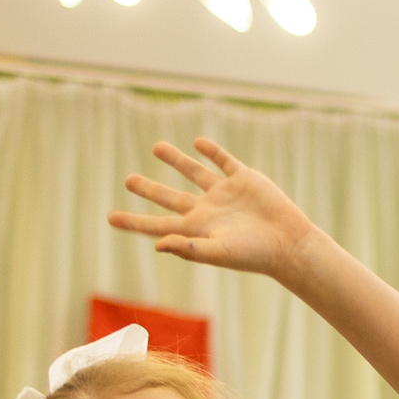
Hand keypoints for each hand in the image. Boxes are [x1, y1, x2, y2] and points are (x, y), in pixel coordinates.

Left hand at [108, 139, 318, 278]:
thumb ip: (188, 247)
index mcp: (196, 229)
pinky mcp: (243, 179)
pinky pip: (223, 161)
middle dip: (149, 189)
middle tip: (128, 180)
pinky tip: (198, 143)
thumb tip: (157, 244)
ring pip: (194, 173)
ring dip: (176, 160)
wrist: (289, 242)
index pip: (157, 225)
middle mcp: (207, 210)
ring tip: (156, 147)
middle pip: (170, 197)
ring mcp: (224, 193)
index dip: (133, 222)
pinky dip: (211, 151)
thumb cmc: (254, 254)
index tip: (109, 218)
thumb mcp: (218, 252)